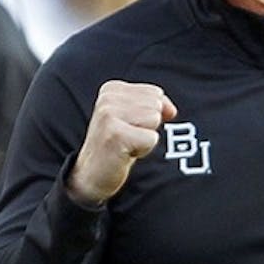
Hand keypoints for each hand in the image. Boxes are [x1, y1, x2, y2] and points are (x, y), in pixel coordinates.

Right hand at [67, 81, 176, 206]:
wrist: (91, 174)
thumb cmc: (116, 145)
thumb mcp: (135, 118)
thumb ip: (155, 105)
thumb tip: (171, 110)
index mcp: (112, 89)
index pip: (156, 94)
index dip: (148, 115)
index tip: (128, 126)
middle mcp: (108, 98)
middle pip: (156, 106)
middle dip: (148, 126)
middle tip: (127, 138)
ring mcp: (109, 115)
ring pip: (154, 120)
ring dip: (145, 138)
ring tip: (126, 144)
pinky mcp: (115, 134)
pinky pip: (151, 138)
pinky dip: (143, 150)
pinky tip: (125, 153)